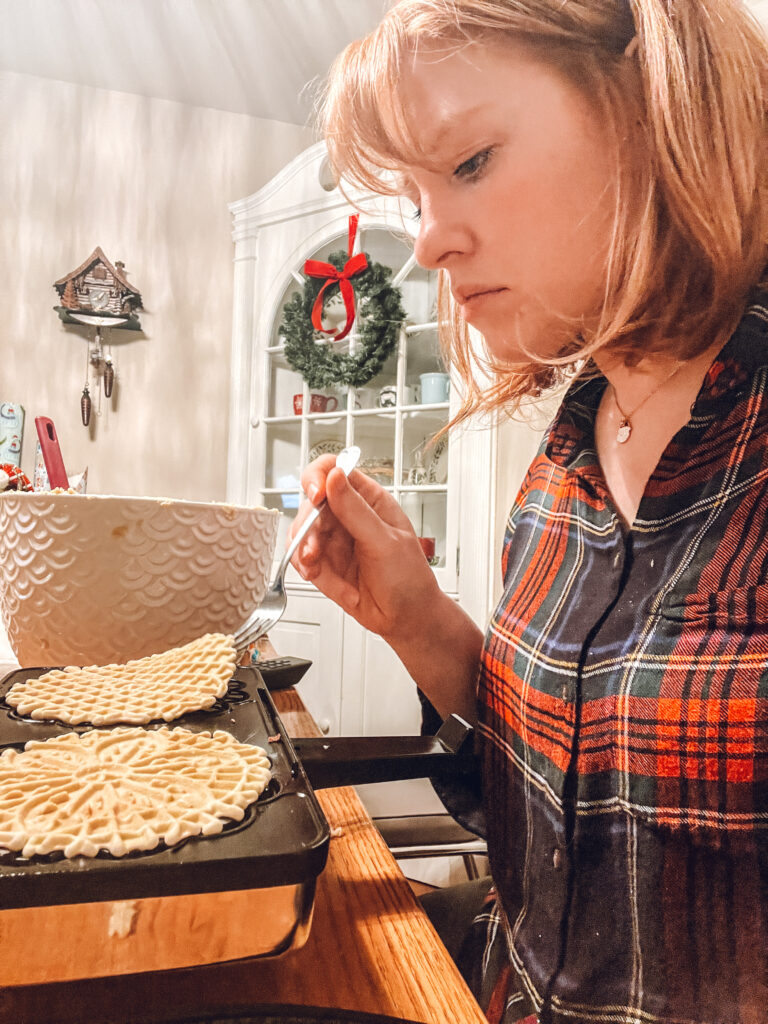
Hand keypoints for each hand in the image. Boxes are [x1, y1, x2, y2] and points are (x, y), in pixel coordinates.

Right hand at [289, 455, 439, 641]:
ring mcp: (334, 539)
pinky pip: (302, 557)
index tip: (315, 495)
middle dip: (307, 527)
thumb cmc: (409, 577)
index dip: (318, 476)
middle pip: (310, 504)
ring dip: (303, 549)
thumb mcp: (385, 541)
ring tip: (315, 568)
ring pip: (301, 531)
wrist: (406, 618)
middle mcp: (348, 515)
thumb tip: (334, 477)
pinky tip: (320, 577)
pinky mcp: (324, 562)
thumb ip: (355, 510)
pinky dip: (306, 568)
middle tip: (314, 549)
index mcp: (368, 499)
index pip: (335, 470)